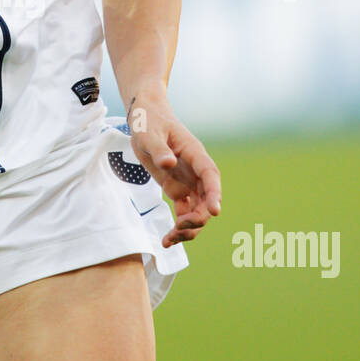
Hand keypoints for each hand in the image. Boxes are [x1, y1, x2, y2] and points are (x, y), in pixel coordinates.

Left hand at [127, 93, 220, 247]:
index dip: (214, 194)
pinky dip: (179, 227)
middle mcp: (196, 171)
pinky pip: (184, 212)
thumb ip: (158, 149)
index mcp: (194, 153)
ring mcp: (188, 182)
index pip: (210, 175)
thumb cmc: (148, 122)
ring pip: (198, 210)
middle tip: (178, 228)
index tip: (214, 212)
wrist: (144, 120)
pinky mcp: (177, 190)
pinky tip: (168, 239)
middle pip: (207, 199)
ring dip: (189, 228)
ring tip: (170, 240)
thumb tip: (169, 163)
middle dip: (198, 218)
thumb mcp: (148, 134)